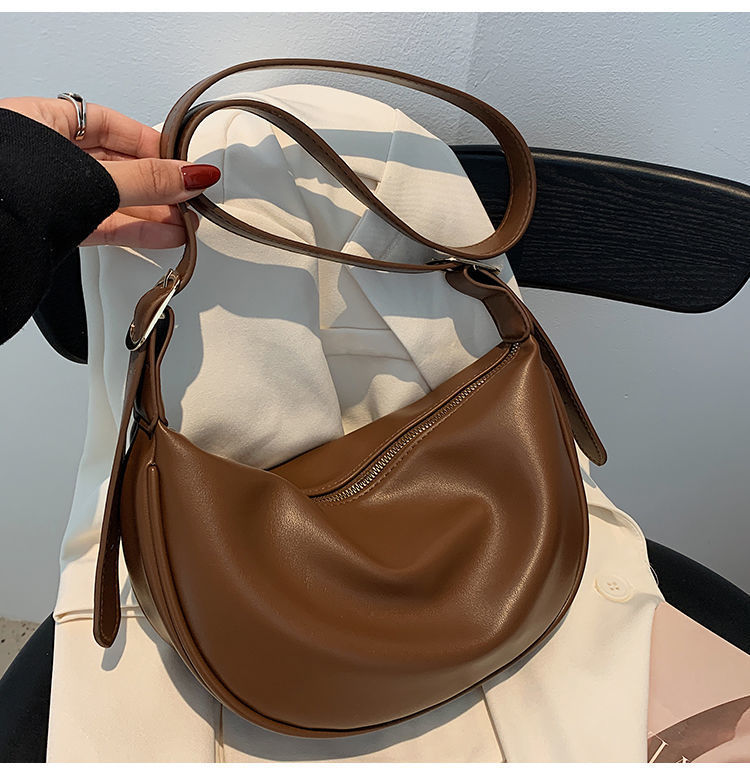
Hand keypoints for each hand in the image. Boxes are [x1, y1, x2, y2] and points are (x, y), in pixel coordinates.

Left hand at [0, 96, 220, 248]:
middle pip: (117, 166)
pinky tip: (166, 234)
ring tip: (186, 221)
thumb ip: (146, 180)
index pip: (109, 125)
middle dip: (159, 184)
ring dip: (155, 212)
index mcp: (43, 121)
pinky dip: (139, 231)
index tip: (181, 160)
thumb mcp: (93, 176)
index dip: (150, 142)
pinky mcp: (61, 227)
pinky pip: (107, 224)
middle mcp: (48, 157)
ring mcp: (54, 195)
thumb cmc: (10, 188)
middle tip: (190, 194)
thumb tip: (188, 175)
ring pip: (115, 200)